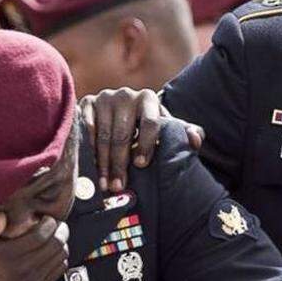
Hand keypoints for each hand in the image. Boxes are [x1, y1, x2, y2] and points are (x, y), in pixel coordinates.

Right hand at [0, 214, 68, 280]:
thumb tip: (1, 217)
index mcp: (8, 255)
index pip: (40, 236)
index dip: (49, 224)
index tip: (47, 218)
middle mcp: (23, 269)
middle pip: (55, 245)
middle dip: (60, 231)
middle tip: (57, 225)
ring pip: (60, 258)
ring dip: (62, 244)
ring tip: (57, 237)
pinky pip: (58, 272)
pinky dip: (61, 259)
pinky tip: (54, 254)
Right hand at [79, 88, 203, 193]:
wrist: (119, 113)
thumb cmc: (148, 128)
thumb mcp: (168, 130)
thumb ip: (186, 135)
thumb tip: (195, 140)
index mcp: (148, 99)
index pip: (149, 122)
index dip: (146, 145)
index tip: (141, 165)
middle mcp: (125, 94)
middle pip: (122, 133)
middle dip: (120, 163)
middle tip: (118, 185)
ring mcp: (104, 98)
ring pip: (103, 136)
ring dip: (103, 163)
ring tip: (105, 184)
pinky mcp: (86, 103)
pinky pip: (86, 131)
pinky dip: (88, 151)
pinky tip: (91, 168)